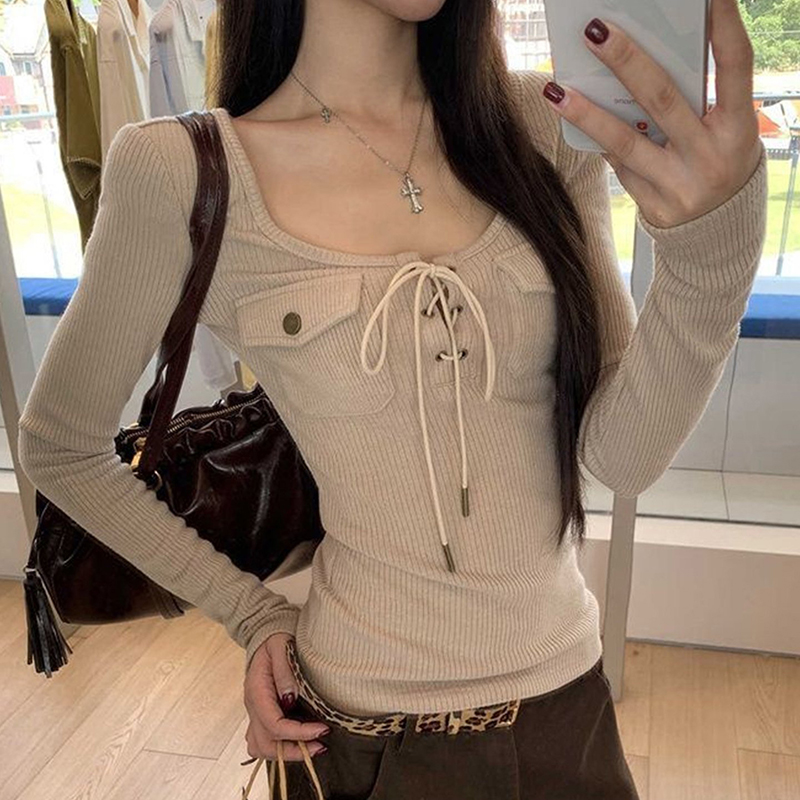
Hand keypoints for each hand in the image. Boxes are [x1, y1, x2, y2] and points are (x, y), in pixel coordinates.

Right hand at [243, 632, 329, 762]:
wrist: (265, 633)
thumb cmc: (275, 638)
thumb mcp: (281, 646)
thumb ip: (284, 671)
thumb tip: (290, 698)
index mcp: (256, 691)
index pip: (274, 724)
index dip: (299, 733)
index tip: (322, 729)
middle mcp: (252, 706)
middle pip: (266, 744)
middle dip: (293, 750)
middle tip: (320, 746)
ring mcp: (255, 712)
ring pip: (261, 748)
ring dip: (285, 754)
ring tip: (311, 747)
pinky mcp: (261, 713)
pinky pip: (262, 741)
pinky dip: (279, 748)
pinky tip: (299, 742)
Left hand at [542, 0, 762, 228]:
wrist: (717, 233)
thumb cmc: (717, 162)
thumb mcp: (723, 130)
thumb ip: (695, 101)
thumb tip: (642, 61)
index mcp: (738, 126)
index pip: (735, 66)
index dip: (725, 26)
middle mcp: (711, 156)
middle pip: (663, 99)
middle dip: (627, 61)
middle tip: (595, 30)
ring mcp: (681, 185)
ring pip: (625, 142)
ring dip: (586, 113)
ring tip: (556, 89)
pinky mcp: (655, 207)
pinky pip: (620, 166)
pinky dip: (600, 142)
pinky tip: (576, 122)